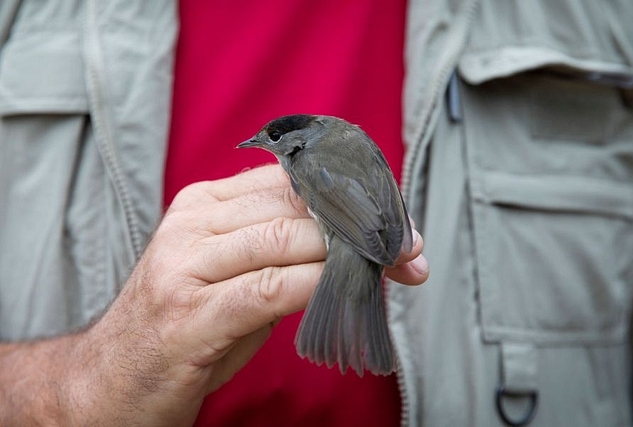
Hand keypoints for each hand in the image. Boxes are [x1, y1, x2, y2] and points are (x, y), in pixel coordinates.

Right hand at [0, 164, 427, 425]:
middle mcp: (193, 224)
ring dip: (351, 256)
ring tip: (393, 269)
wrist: (110, 379)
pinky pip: (272, 286)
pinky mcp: (190, 313)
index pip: (294, 179)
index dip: (354, 197)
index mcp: (205, 204)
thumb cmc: (186, 324)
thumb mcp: (234, 272)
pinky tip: (348, 291)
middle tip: (410, 250)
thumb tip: (361, 240)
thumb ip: (286, 247)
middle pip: (297, 206)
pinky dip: (319, 285)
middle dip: (364, 227)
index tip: (397, 221)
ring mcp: (185, 265)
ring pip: (289, 239)